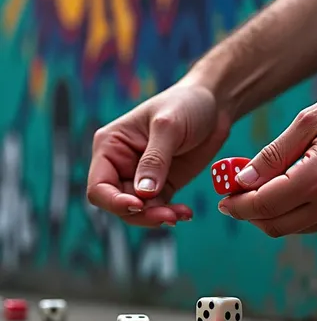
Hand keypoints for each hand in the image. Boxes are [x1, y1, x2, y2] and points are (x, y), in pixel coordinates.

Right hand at [87, 81, 230, 226]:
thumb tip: (142, 194)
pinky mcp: (162, 185)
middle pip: (118, 203)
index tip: (138, 204)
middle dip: (140, 213)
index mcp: (110, 145)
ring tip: (180, 214)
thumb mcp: (169, 127)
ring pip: (138, 211)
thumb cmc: (185, 104)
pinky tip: (185, 213)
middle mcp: (120, 164)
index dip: (113, 201)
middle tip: (167, 215)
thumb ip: (155, 160)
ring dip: (157, 217)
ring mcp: (141, 176)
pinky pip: (159, 208)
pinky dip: (170, 214)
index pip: (98, 186)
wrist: (214, 103)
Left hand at [217, 79, 316, 236]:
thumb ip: (274, 153)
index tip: (223, 196)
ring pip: (293, 227)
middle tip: (234, 192)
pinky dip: (292, 211)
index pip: (264, 205)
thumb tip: (243, 178)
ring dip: (270, 212)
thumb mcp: (311, 120)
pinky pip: (312, 221)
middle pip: (275, 224)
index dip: (238, 203)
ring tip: (257, 184)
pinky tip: (285, 186)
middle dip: (249, 212)